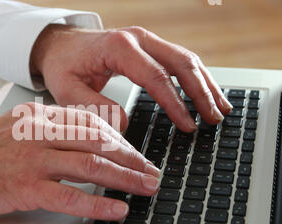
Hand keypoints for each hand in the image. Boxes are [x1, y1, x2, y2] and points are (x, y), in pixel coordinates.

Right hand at [0, 103, 159, 219]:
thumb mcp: (13, 130)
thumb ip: (47, 133)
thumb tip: (84, 146)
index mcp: (37, 116)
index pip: (91, 123)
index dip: (121, 140)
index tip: (135, 154)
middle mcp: (37, 132)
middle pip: (98, 142)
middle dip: (131, 158)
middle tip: (151, 172)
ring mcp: (30, 159)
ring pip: (91, 165)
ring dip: (124, 178)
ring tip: (146, 188)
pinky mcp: (22, 187)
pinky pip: (70, 195)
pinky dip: (98, 203)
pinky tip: (117, 209)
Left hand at [31, 25, 232, 131]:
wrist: (60, 45)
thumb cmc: (64, 65)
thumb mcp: (67, 90)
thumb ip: (93, 107)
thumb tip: (124, 124)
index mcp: (119, 48)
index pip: (156, 77)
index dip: (175, 103)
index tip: (188, 125)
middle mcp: (138, 39)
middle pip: (180, 63)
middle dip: (201, 92)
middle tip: (213, 119)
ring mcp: (146, 40)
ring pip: (186, 59)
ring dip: (206, 83)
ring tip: (221, 108)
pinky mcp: (149, 47)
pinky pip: (179, 59)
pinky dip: (196, 77)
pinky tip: (207, 92)